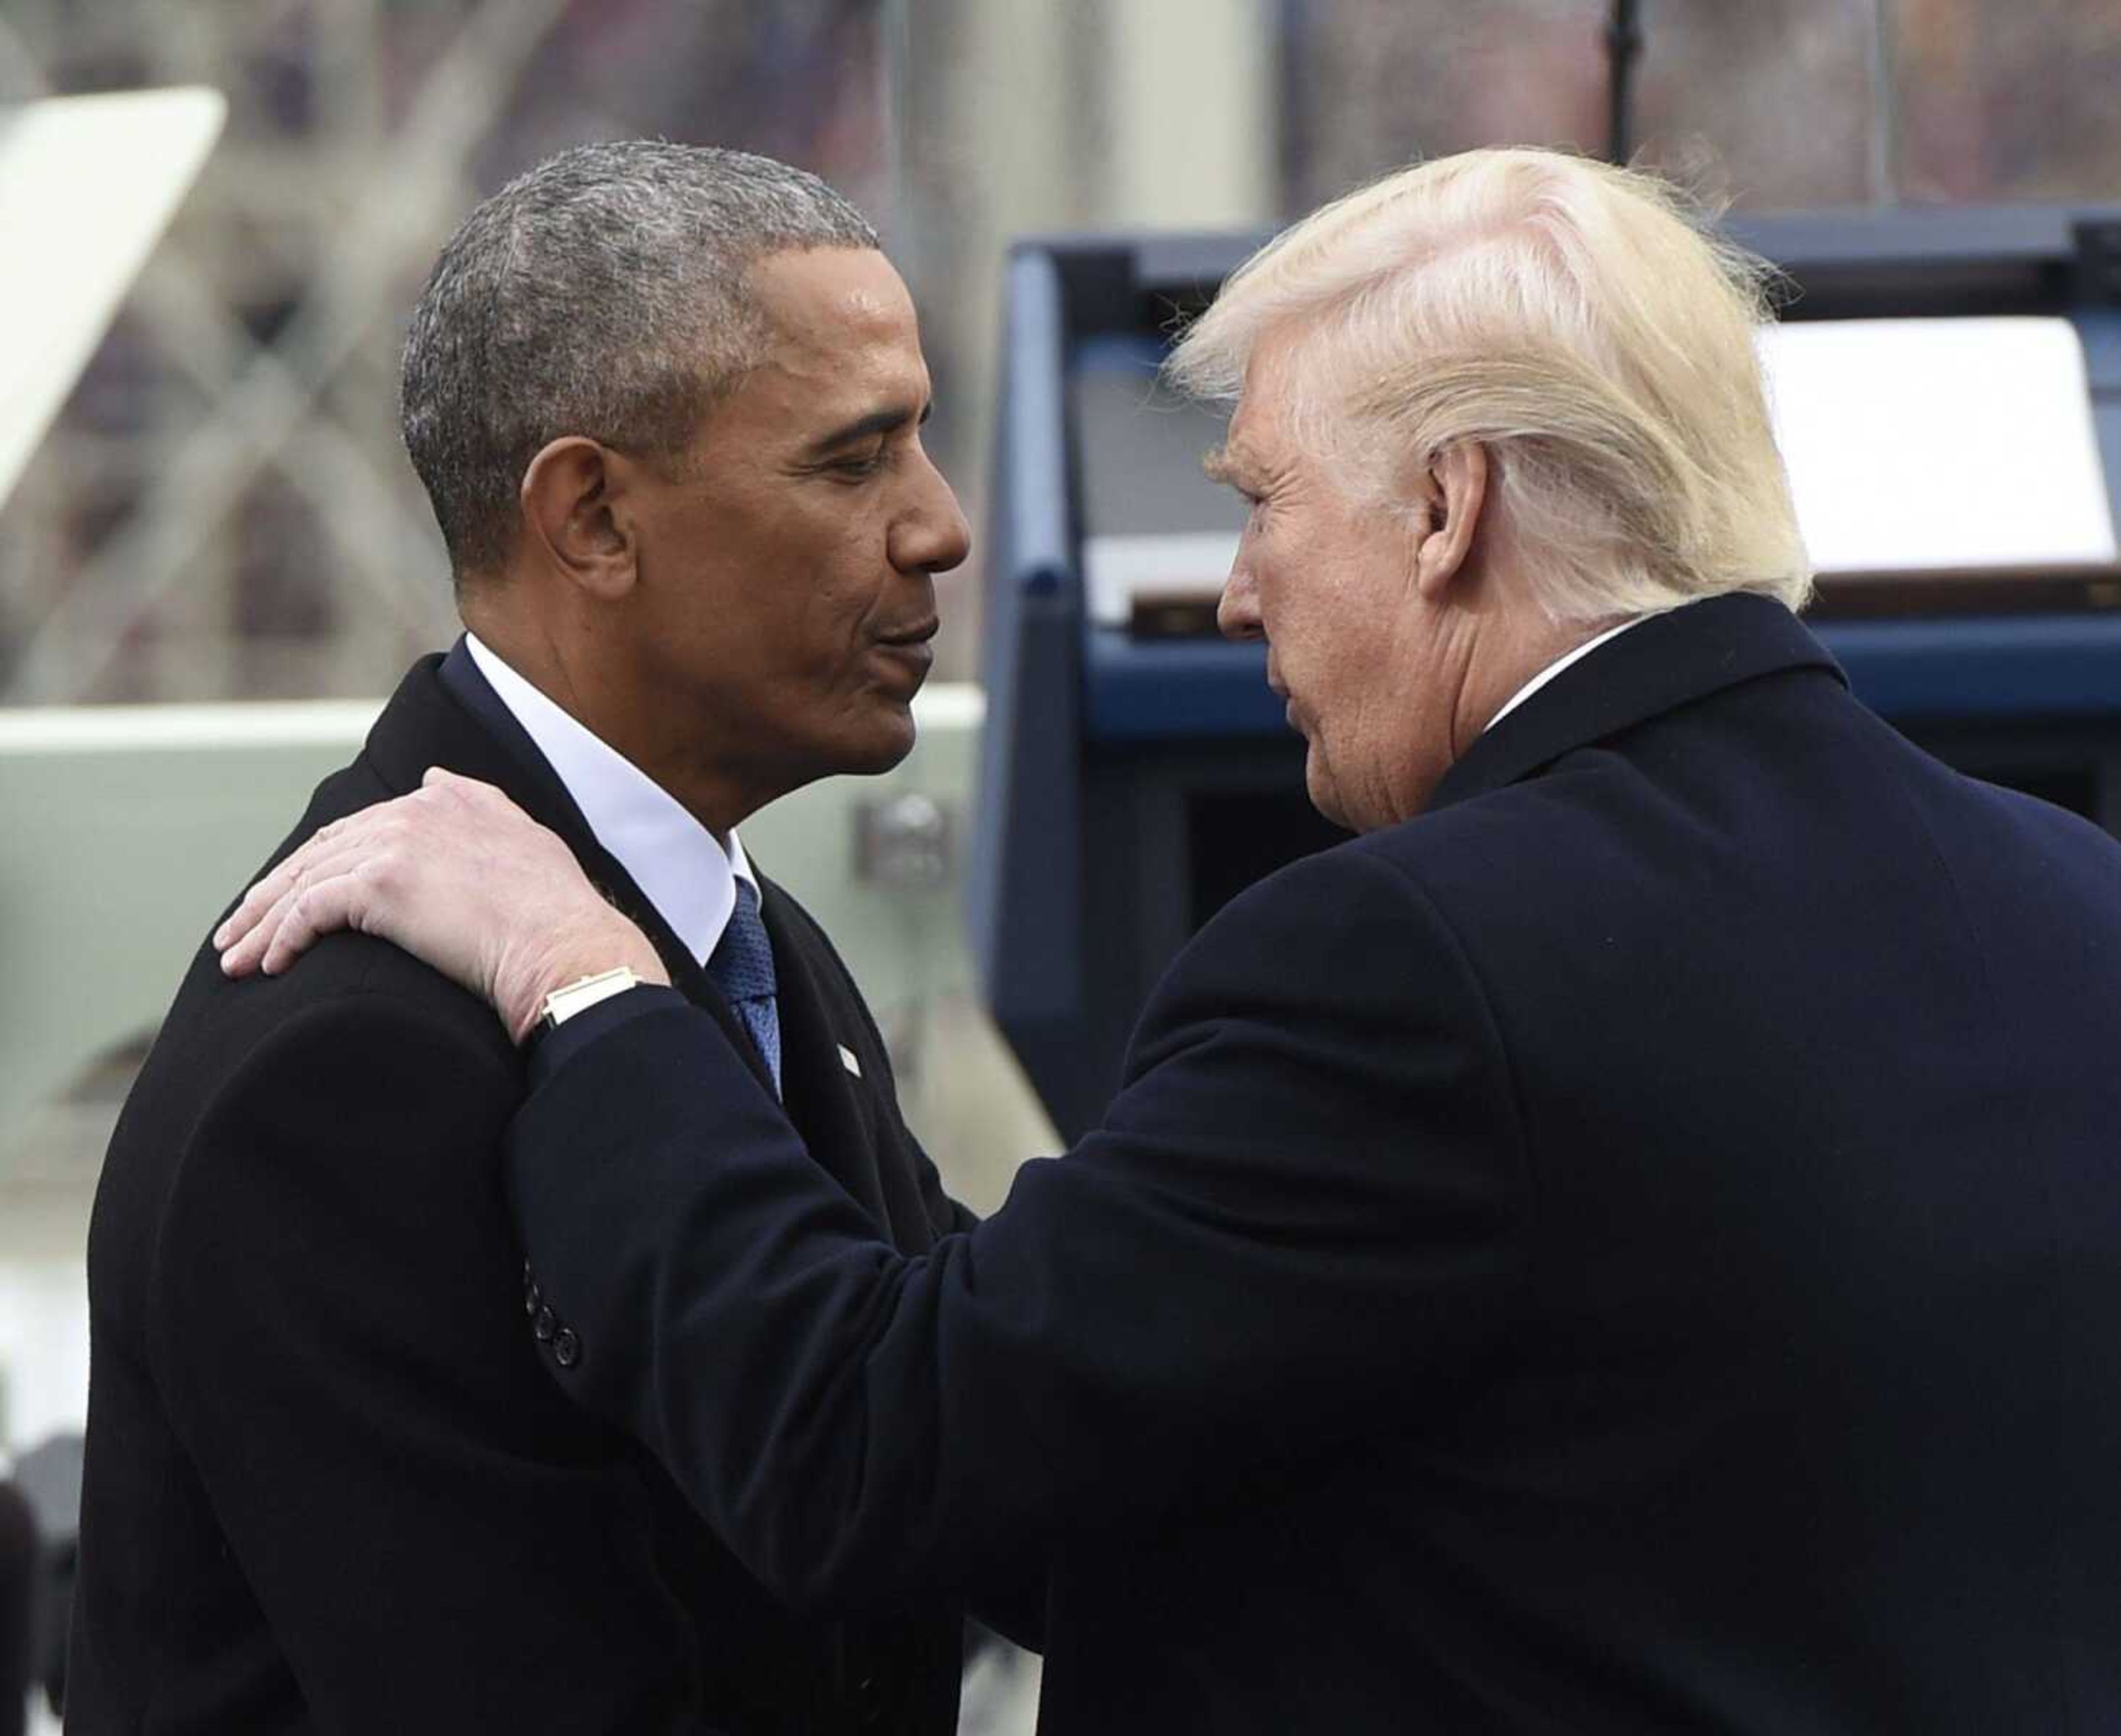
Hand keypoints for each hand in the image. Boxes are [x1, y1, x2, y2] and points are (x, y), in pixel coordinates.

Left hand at [215, 767, 669, 1041]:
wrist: (566, 947)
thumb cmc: (557, 915)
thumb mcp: (523, 837)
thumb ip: (477, 805)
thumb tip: (436, 778)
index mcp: (448, 800)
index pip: (359, 829)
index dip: (319, 864)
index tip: (291, 897)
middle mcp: (415, 811)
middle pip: (320, 852)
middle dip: (273, 894)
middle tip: (240, 932)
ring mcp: (395, 844)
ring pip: (303, 882)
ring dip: (262, 923)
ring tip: (235, 958)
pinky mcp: (379, 884)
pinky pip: (308, 911)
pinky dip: (281, 938)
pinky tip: (269, 966)